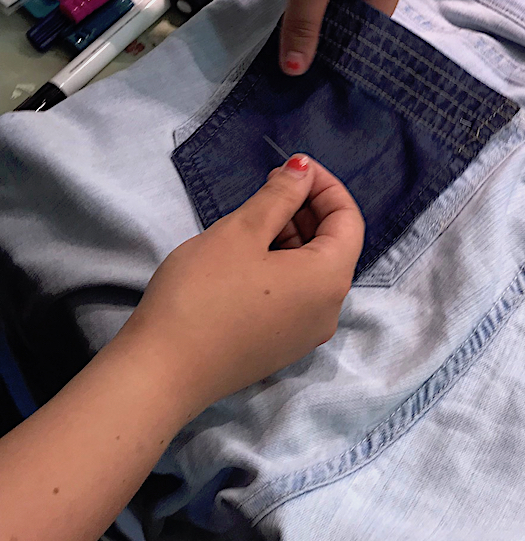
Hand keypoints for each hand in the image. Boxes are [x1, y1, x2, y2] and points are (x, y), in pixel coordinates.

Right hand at [124, 155, 363, 412]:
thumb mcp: (241, 231)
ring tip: (255, 216)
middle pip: (334, 246)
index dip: (325, 186)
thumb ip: (280, 196)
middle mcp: (329, 310)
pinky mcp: (279, 347)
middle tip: (271, 184)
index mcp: (330, 279)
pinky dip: (283, 265)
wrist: (159, 374)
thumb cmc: (202, 293)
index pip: (348, 220)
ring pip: (313, 270)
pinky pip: (296, 295)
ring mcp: (305, 334)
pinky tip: (249, 253)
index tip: (294, 166)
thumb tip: (304, 170)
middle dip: (308, 209)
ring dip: (293, 236)